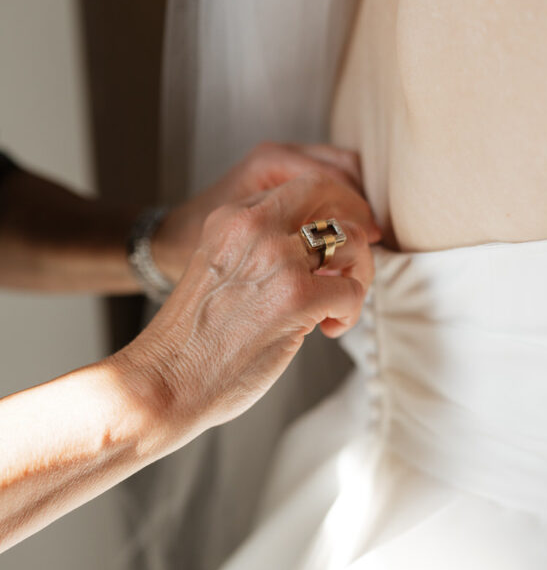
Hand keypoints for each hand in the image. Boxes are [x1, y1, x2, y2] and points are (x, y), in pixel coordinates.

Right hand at [116, 165, 379, 441]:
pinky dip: (350, 313)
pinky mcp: (297, 297)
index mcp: (232, 216)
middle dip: (355, 222)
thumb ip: (263, 251)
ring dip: (358, 274)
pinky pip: (353, 290)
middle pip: (329, 192)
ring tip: (337, 307)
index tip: (333, 248)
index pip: (300, 189)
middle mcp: (254, 226)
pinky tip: (327, 330)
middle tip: (353, 264)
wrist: (166, 380)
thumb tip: (324, 256)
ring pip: (352, 240)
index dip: (328, 214)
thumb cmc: (195, 341)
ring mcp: (277, 258)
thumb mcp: (221, 270)